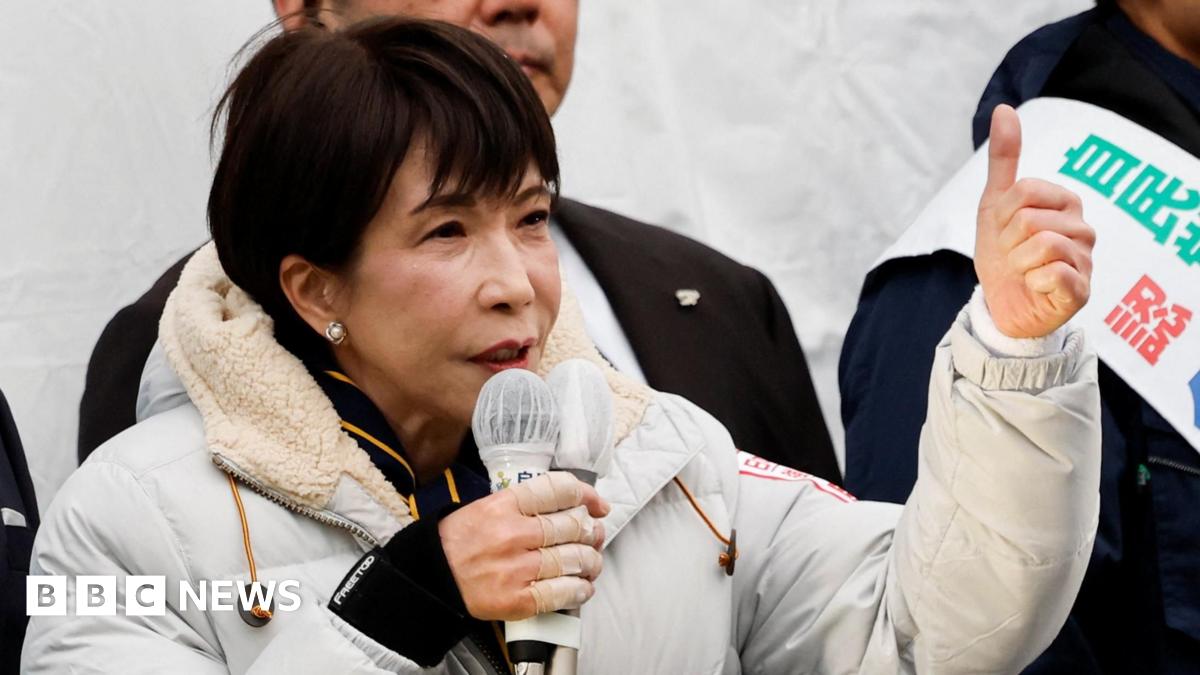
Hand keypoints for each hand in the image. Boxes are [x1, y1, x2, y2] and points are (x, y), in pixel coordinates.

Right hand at [438, 472, 608, 620]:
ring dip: (591, 562)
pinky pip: (562, 593)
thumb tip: (572, 506)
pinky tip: (582, 587)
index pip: (558, 490)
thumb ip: (528, 504)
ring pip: (574, 560)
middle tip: (593, 536)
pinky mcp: (518, 599)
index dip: (586, 495)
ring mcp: (517, 568)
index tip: (597, 505)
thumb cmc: (461, 540)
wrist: (432, 576)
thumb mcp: (488, 506)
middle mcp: (513, 534)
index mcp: (505, 505)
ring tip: (590, 563)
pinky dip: (580, 590)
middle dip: (591, 531)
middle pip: (572, 526)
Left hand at [974, 104, 1094, 337]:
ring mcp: (1086, 259)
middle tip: (1012, 255)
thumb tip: (1004, 109)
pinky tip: (1035, 286)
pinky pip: (1052, 274)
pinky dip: (1031, 282)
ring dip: (1017, 263)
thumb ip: (1004, 158)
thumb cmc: (1003, 251)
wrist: (1002, 302)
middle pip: (1029, 218)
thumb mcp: (995, 203)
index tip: (1005, 231)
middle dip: (1007, 241)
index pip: (1024, 192)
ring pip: (1040, 245)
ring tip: (1023, 270)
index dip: (1001, 216)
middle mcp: (1083, 227)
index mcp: (1066, 201)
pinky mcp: (1082, 290)